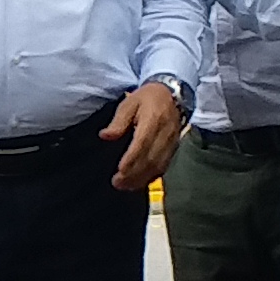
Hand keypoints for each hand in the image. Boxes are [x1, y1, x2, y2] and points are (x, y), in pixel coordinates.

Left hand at [103, 78, 185, 193]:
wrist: (172, 94)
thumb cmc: (146, 98)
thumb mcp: (129, 103)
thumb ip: (118, 121)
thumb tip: (105, 136)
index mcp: (153, 120)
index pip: (142, 143)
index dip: (131, 160)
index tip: (119, 171)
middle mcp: (165, 133)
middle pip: (151, 158)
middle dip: (134, 174)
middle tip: (118, 183)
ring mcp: (172, 142)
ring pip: (159, 165)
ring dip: (142, 178)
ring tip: (125, 186)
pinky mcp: (174, 147)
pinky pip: (164, 165)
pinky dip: (152, 176)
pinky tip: (139, 182)